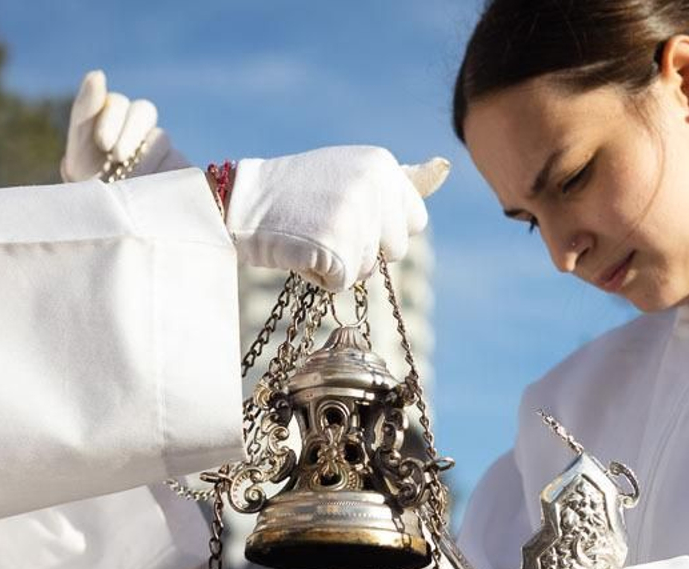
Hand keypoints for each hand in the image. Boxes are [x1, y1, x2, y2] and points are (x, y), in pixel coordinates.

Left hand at [61, 70, 182, 182]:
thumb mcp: (79, 148)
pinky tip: (149, 190)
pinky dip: (162, 174)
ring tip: (128, 182)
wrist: (108, 222)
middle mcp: (139, 128)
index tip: (102, 144)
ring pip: (160, 139)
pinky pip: (178, 162)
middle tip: (116, 157)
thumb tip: (98, 73)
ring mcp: (162, 148)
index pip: (118, 103)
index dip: (111, 119)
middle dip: (128, 132)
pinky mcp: (181, 169)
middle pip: (143, 111)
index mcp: (114, 117)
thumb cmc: (89, 183)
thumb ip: (86, 109)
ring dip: (142, 159)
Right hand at [226, 147, 446, 290]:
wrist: (245, 200)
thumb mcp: (351, 173)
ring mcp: (356, 217)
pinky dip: (322, 277)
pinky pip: (343, 282)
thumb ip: (394, 182)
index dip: (385, 230)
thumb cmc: (298, 191)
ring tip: (312, 235)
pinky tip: (302, 250)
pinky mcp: (336, 246)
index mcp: (381, 165)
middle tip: (328, 226)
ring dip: (341, 264)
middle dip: (366, 250)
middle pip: (397, 250)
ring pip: (369, 270)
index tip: (354, 216)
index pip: (415, 221)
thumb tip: (444, 167)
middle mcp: (374, 187)